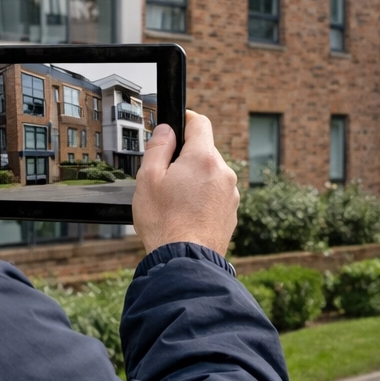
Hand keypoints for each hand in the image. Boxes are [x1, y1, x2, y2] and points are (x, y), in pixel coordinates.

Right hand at [132, 110, 239, 256]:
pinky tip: (186, 215)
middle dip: (186, 158)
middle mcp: (224, 172)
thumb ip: (158, 147)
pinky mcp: (231, 213)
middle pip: (204, 151)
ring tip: (175, 202)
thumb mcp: (148, 178)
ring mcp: (231, 194)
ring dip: (195, 180)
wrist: (185, 261)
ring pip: (210, 174)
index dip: (186, 119)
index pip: (200, 123)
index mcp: (204, 158)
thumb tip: (167, 130)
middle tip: (165, 177)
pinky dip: (203, 198)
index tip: (177, 124)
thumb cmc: (164, 222)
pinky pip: (215, 195)